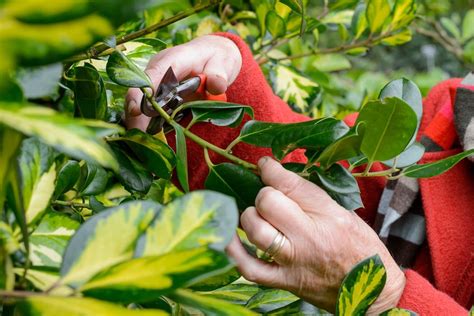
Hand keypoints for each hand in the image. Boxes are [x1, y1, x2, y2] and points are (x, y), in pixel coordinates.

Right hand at [125, 35, 241, 130]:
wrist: (213, 56)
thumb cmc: (217, 58)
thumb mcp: (223, 62)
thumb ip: (218, 74)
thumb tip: (216, 86)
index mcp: (173, 60)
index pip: (153, 75)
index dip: (141, 92)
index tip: (134, 111)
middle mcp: (159, 72)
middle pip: (140, 94)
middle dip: (135, 116)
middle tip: (138, 138)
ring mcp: (157, 85)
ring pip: (142, 106)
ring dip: (139, 124)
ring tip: (140, 144)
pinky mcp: (160, 97)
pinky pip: (150, 113)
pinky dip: (149, 126)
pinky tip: (149, 141)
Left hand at [227, 157, 405, 313]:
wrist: (373, 291)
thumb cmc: (360, 247)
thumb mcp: (344, 213)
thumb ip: (311, 195)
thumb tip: (278, 175)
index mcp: (329, 215)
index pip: (289, 184)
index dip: (271, 170)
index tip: (265, 166)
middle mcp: (309, 238)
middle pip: (268, 203)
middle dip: (265, 195)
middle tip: (271, 200)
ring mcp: (294, 262)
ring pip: (256, 231)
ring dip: (249, 218)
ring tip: (256, 216)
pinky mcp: (284, 282)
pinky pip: (250, 268)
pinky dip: (234, 252)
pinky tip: (228, 238)